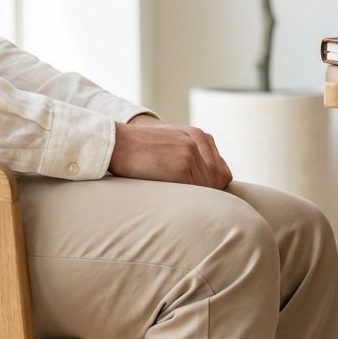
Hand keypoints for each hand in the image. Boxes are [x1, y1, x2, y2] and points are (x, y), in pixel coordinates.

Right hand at [109, 115, 231, 188]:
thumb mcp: (170, 142)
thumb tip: (205, 183)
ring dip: (196, 197)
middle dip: (207, 193)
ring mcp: (191, 153)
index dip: (212, 185)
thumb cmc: (138, 149)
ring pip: (208, 186)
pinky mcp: (182, 166)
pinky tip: (174, 199)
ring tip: (179, 200)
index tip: (198, 195)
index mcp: (199, 135)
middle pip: (218, 179)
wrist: (116, 143)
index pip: (221, 170)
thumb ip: (191, 155)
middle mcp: (199, 141)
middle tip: (190, 203)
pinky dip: (188, 198)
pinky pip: (196, 190)